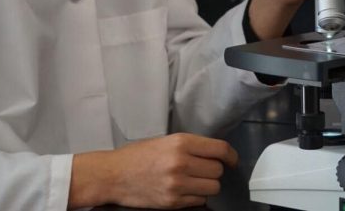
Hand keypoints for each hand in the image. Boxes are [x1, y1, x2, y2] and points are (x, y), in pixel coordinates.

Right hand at [68, 133, 237, 208]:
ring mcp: (177, 185)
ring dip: (207, 185)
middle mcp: (181, 163)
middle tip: (203, 169)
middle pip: (217, 170)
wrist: (113, 175)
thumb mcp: (166, 141)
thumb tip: (215, 153)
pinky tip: (185, 191)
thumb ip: (190, 146)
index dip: (231, 155)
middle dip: (214, 170)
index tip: (232, 159)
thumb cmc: (137, 156)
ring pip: (212, 188)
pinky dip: (196, 197)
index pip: (220, 149)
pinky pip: (199, 201)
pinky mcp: (172, 202)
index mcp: (181, 142)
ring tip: (194, 181)